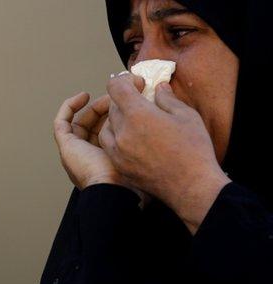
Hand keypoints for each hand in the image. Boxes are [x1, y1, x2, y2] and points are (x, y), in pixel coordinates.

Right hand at [54, 92, 145, 199]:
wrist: (119, 191)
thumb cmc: (139, 178)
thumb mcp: (149, 151)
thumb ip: (153, 135)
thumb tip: (161, 111)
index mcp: (110, 160)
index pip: (112, 134)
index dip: (121, 116)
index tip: (134, 104)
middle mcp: (91, 157)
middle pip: (96, 126)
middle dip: (108, 109)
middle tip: (123, 99)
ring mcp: (76, 152)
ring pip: (80, 122)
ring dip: (93, 107)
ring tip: (108, 98)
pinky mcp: (66, 147)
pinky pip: (62, 122)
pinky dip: (70, 107)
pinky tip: (84, 96)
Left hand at [100, 73, 229, 231]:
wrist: (192, 187)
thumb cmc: (193, 150)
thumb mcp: (186, 115)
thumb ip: (167, 98)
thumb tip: (158, 87)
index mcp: (138, 114)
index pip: (116, 87)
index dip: (125, 80)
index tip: (138, 83)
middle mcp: (122, 131)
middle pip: (112, 107)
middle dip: (124, 99)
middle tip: (140, 100)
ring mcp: (118, 151)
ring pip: (107, 127)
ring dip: (117, 119)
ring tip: (135, 120)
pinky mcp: (120, 166)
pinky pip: (109, 146)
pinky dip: (116, 137)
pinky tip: (131, 138)